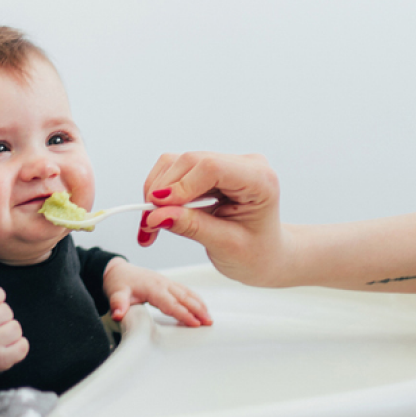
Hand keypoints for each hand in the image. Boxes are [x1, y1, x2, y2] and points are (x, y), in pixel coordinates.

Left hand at [103, 258, 211, 325]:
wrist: (118, 271)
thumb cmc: (118, 282)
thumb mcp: (115, 293)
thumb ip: (118, 304)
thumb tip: (118, 314)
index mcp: (152, 287)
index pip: (171, 303)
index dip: (183, 313)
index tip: (195, 323)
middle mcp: (162, 283)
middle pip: (184, 297)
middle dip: (198, 310)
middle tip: (209, 322)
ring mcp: (167, 282)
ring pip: (187, 293)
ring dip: (200, 304)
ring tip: (209, 317)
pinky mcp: (168, 283)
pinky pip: (185, 290)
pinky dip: (196, 298)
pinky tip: (202, 306)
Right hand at [137, 152, 292, 286]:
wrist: (266, 254)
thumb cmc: (257, 253)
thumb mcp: (226, 246)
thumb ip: (192, 227)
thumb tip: (157, 216)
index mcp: (259, 180)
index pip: (212, 168)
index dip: (180, 185)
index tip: (157, 208)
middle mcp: (243, 165)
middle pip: (190, 162)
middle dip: (162, 192)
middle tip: (149, 224)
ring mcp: (226, 164)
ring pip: (177, 164)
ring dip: (157, 193)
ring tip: (151, 225)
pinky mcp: (209, 171)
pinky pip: (176, 172)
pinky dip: (161, 194)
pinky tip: (159, 216)